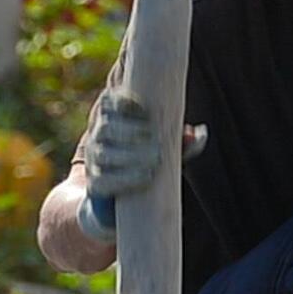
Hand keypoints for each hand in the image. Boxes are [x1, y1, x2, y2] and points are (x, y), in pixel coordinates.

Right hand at [77, 90, 206, 240]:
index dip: (124, 102)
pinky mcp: (95, 183)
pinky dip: (126, 179)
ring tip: (157, 160)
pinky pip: (104, 180)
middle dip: (132, 132)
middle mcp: (98, 135)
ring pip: (105, 154)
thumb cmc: (146, 155)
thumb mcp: (162, 143)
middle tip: (157, 142)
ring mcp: (93, 160)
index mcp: (110, 116)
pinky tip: (146, 177)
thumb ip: (179, 139)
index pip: (108, 101)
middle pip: (107, 127)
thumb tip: (199, 134)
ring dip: (132, 156)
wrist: (119, 192)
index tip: (146, 111)